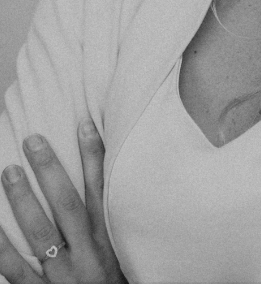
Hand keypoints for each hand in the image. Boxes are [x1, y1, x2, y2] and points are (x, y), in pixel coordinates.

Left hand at [0, 120, 126, 282]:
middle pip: (67, 207)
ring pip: (40, 236)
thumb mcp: (118, 248)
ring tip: (8, 171)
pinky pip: (15, 272)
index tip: (82, 124)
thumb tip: (101, 172)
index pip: (101, 192)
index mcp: (108, 242)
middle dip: (50, 172)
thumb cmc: (112, 283)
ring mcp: (62, 279)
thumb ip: (108, 215)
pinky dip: (1, 250)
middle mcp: (87, 257)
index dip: (94, 157)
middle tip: (32, 141)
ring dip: (22, 202)